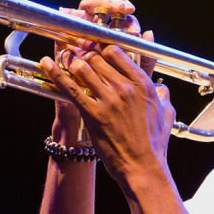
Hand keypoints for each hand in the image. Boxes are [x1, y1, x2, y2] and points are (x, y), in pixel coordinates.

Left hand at [51, 0, 155, 144]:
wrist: (142, 166)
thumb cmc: (154, 142)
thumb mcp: (166, 113)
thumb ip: (163, 94)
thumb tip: (162, 88)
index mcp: (143, 84)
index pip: (117, 52)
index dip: (102, 48)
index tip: (96, 48)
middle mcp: (125, 87)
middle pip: (97, 57)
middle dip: (86, 54)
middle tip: (79, 55)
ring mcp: (108, 100)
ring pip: (83, 68)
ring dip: (73, 63)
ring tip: (68, 62)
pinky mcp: (93, 113)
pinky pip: (70, 88)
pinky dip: (56, 74)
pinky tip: (46, 63)